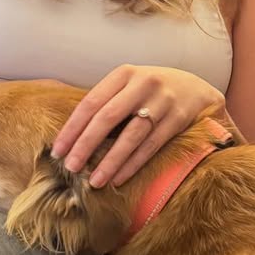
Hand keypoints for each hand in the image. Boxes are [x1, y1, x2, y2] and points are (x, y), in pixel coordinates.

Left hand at [50, 65, 225, 187]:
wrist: (196, 89)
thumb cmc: (150, 92)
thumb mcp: (128, 86)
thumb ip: (106, 102)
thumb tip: (71, 137)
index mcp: (124, 74)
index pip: (91, 103)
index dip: (72, 129)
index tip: (57, 151)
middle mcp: (143, 84)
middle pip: (107, 117)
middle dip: (86, 144)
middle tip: (70, 167)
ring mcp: (162, 101)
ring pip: (131, 135)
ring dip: (110, 160)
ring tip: (95, 180)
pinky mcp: (178, 119)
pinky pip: (151, 146)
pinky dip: (133, 164)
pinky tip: (119, 178)